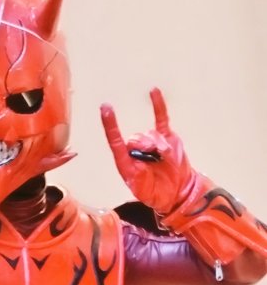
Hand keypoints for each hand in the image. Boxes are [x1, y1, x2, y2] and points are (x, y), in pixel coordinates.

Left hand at [100, 88, 195, 214]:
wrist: (178, 192)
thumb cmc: (156, 192)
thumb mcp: (143, 190)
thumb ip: (139, 175)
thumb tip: (142, 155)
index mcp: (126, 163)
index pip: (115, 141)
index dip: (111, 125)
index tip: (106, 109)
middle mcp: (136, 150)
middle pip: (136, 138)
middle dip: (146, 147)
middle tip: (156, 159)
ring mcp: (151, 142)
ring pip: (151, 134)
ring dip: (158, 145)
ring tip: (165, 158)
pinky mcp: (166, 138)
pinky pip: (161, 119)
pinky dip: (158, 105)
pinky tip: (154, 91)